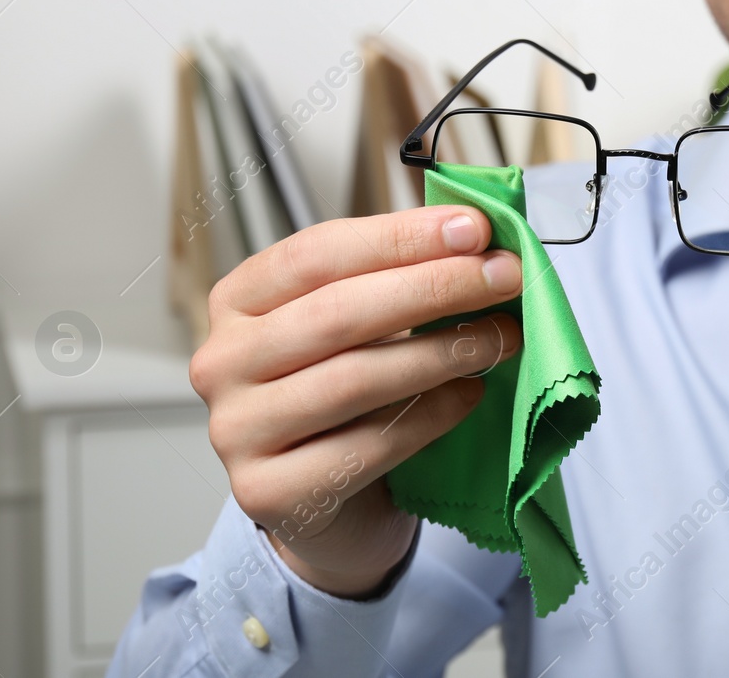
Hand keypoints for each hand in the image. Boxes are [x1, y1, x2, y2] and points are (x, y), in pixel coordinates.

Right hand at [190, 206, 523, 596]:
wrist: (327, 500)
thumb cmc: (346, 395)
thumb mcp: (361, 324)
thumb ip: (399, 278)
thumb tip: (478, 240)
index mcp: (238, 299)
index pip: (318, 252)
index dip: (400, 237)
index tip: (474, 228)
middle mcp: (224, 360)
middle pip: (338, 311)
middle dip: (434, 287)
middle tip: (505, 276)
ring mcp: (238, 429)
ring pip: (354, 378)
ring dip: (443, 351)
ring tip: (500, 337)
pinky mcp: (270, 491)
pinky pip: (367, 444)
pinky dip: (430, 415)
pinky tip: (470, 395)